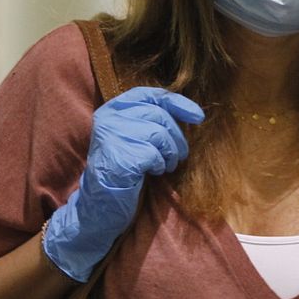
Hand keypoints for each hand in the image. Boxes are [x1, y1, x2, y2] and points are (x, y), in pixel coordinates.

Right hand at [42, 87, 203, 281]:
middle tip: (180, 155)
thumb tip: (190, 112)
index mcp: (113, 109)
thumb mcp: (134, 137)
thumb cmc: (123, 170)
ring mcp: (112, 135)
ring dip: (170, 153)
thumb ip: (150, 120)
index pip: (150, 94)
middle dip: (177, 137)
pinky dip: (159, 165)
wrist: (100, 205)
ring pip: (160, 134)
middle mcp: (109, 118)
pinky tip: (152, 172)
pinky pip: (154, 154)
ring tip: (164, 165)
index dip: (177, 102)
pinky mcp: (120, 155)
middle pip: (160, 114)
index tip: (198, 116)